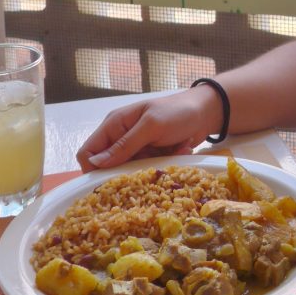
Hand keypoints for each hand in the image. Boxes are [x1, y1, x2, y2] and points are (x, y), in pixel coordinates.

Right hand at [75, 86, 221, 171]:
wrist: (207, 111)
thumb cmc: (178, 112)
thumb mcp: (151, 126)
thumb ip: (124, 145)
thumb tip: (96, 163)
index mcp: (115, 125)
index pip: (88, 152)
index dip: (92, 169)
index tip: (108, 182)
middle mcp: (121, 137)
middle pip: (109, 166)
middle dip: (127, 171)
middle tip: (148, 169)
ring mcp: (137, 148)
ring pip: (130, 171)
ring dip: (150, 167)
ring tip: (170, 153)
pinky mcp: (151, 156)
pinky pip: (148, 169)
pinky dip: (163, 164)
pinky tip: (180, 150)